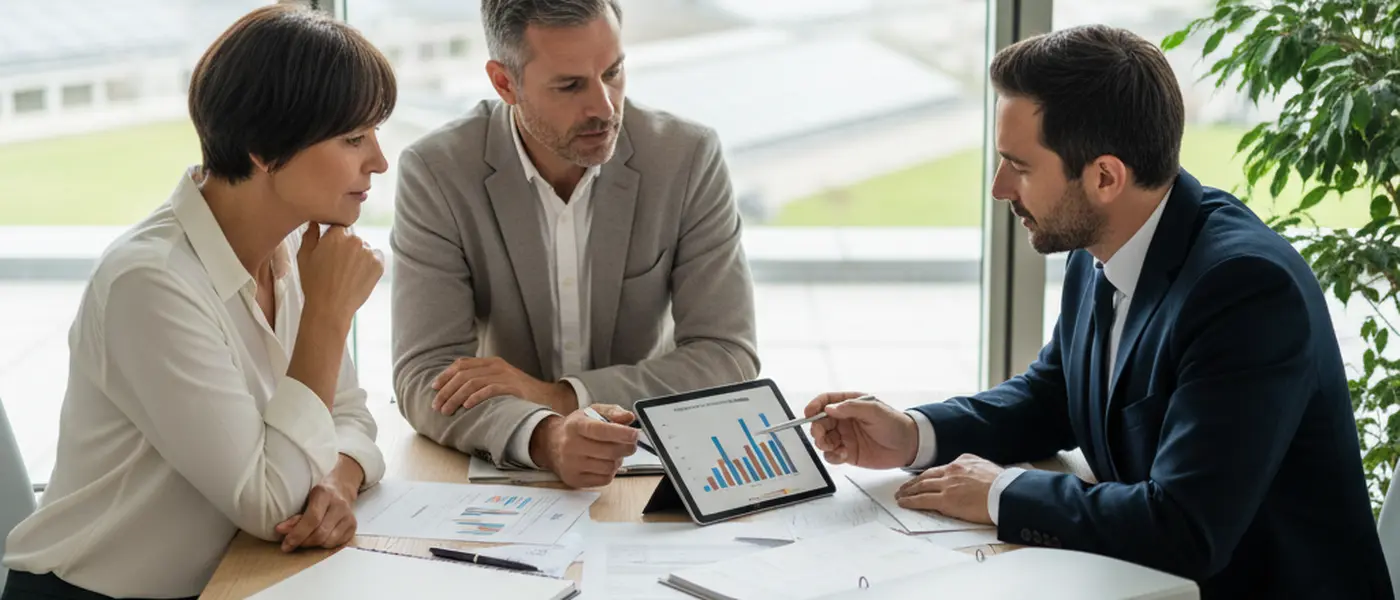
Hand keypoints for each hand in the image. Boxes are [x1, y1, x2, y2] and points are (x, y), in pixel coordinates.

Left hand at [276, 457, 363, 551]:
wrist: (342, 487)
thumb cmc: (319, 494)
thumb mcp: (306, 499)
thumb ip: (296, 516)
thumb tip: (281, 531)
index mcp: (325, 494)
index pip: (312, 519)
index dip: (297, 534)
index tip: (285, 545)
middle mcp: (340, 505)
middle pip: (320, 533)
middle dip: (303, 542)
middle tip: (292, 544)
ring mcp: (349, 516)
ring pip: (328, 541)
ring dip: (313, 545)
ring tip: (305, 540)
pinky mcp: (353, 526)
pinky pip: (336, 544)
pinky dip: (324, 545)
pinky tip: (319, 538)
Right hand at [297, 223, 383, 323]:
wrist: (330, 308)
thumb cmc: (314, 283)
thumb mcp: (304, 257)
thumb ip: (310, 235)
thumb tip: (315, 221)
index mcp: (336, 234)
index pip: (338, 226)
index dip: (334, 238)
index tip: (331, 250)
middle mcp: (355, 240)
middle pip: (352, 238)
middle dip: (346, 248)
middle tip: (337, 266)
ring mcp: (368, 252)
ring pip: (364, 249)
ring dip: (359, 256)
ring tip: (347, 274)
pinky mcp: (379, 264)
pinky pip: (376, 258)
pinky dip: (370, 265)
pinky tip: (358, 277)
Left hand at [431, 356, 576, 414]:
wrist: (548, 398)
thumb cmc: (520, 394)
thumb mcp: (500, 382)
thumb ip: (482, 381)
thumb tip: (455, 391)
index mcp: (491, 362)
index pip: (462, 364)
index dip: (445, 375)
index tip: (434, 388)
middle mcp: (496, 366)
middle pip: (463, 374)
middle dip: (446, 390)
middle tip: (437, 406)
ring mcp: (505, 375)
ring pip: (472, 383)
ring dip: (455, 397)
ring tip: (447, 410)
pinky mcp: (513, 387)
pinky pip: (489, 389)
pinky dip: (475, 397)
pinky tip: (466, 406)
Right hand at [530, 405, 638, 487]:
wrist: (551, 444)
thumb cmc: (576, 428)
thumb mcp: (592, 412)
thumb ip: (612, 412)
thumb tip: (629, 417)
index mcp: (575, 426)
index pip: (601, 431)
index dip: (621, 433)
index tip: (635, 434)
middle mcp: (571, 446)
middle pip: (609, 451)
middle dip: (627, 448)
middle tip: (631, 444)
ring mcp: (571, 465)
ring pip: (609, 467)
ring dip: (618, 460)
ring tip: (613, 453)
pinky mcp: (575, 479)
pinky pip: (604, 479)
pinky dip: (610, 471)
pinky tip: (604, 462)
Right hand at [805, 392, 918, 468]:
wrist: (908, 446)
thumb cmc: (895, 423)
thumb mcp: (875, 410)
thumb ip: (851, 408)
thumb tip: (829, 408)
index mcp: (849, 404)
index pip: (826, 401)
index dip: (815, 406)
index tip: (809, 413)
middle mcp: (844, 420)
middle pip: (820, 422)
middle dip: (817, 429)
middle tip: (822, 437)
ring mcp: (845, 437)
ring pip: (823, 439)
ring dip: (823, 444)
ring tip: (835, 447)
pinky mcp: (847, 453)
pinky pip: (831, 455)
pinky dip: (832, 456)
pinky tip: (843, 455)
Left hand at [894, 454, 1000, 524]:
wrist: (1007, 493)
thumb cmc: (1004, 485)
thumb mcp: (987, 467)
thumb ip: (974, 468)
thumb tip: (971, 472)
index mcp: (963, 461)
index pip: (941, 469)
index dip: (930, 475)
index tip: (923, 480)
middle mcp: (952, 470)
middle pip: (927, 475)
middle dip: (914, 482)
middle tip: (904, 487)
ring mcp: (948, 484)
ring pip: (921, 486)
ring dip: (908, 491)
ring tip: (900, 495)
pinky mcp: (946, 500)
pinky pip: (922, 500)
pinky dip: (910, 501)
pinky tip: (903, 503)